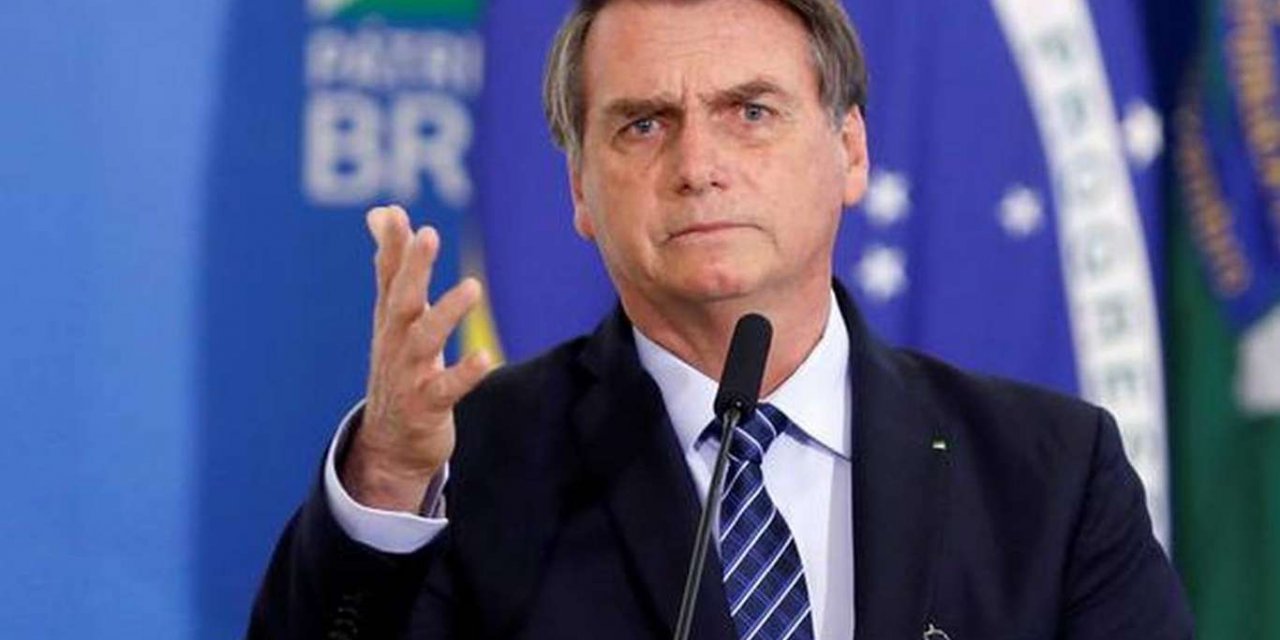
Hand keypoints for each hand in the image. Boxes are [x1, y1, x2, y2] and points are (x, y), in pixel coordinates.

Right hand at [341, 205, 492, 511]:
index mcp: (391, 321)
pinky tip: (486, 357)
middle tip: (427, 234)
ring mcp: (410, 374)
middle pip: (401, 300)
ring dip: (446, 313)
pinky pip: (448, 387)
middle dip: (413, 268)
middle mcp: (396, 343)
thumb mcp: (392, 317)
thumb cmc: (399, 369)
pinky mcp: (428, 405)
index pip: (387, 276)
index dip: (390, 245)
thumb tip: (381, 212)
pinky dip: (465, 373)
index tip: (394, 212)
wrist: (390, 444)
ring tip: (473, 287)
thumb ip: (391, 266)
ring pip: (425, 340)